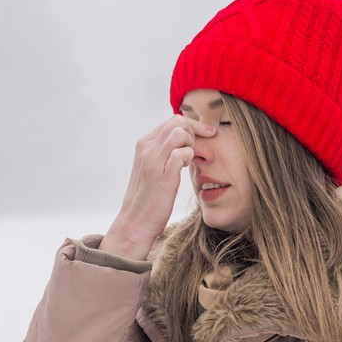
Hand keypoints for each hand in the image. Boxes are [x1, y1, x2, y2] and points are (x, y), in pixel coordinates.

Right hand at [99, 115, 216, 259]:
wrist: (135, 222)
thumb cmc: (147, 196)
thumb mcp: (151, 167)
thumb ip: (163, 151)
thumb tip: (183, 138)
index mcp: (144, 144)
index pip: (172, 120)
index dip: (193, 125)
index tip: (207, 133)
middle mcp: (147, 149)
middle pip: (178, 121)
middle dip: (195, 132)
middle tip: (197, 149)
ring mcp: (153, 162)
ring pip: (179, 133)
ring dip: (192, 144)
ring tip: (189, 160)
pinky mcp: (162, 177)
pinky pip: (181, 154)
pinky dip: (189, 157)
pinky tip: (186, 169)